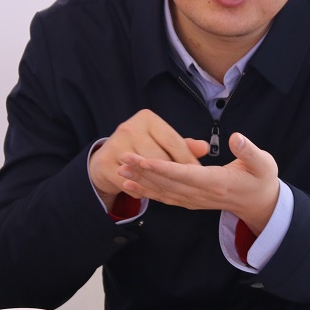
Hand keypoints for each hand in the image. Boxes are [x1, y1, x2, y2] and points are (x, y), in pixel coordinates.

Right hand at [88, 109, 209, 211]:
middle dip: (174, 173)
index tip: (199, 173)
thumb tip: (204, 148)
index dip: (187, 159)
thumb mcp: (162, 142)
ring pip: (146, 171)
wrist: (107, 160)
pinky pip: (132, 184)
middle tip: (185, 185)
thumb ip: (184, 146)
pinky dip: (141, 190)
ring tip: (169, 189)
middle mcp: (129, 127)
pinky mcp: (105, 164)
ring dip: (158, 183)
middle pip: (160, 157)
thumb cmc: (143, 149)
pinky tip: (147, 190)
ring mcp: (114, 145)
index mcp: (147, 118)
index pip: (173, 141)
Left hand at [117, 133, 280, 234]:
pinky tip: (131, 186)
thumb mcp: (263, 163)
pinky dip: (146, 192)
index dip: (162, 167)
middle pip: (168, 183)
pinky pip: (165, 197)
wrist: (260, 203)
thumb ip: (249, 151)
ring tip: (120, 171)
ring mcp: (194, 200)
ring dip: (141, 182)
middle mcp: (202, 194)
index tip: (143, 158)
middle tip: (123, 158)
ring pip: (163, 192)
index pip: (184, 174)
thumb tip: (237, 138)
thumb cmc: (261, 179)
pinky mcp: (190, 201)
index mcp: (217, 183)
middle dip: (144, 171)